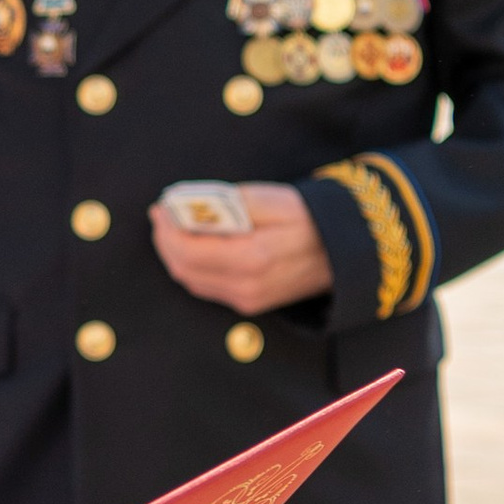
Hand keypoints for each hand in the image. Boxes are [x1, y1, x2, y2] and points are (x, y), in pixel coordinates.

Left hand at [149, 180, 332, 313]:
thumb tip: (187, 205)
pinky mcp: (249, 304)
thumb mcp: (269, 199)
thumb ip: (226, 202)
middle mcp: (245, 287)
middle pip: (184, 270)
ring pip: (192, 282)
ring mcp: (247, 300)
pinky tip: (193, 245)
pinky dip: (193, 266)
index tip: (160, 208)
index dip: (167, 230)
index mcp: (252, 258)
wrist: (343, 251)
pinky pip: (208, 287)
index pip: (189, 251)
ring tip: (173, 227)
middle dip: (166, 241)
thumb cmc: (307, 218)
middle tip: (162, 215)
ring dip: (176, 255)